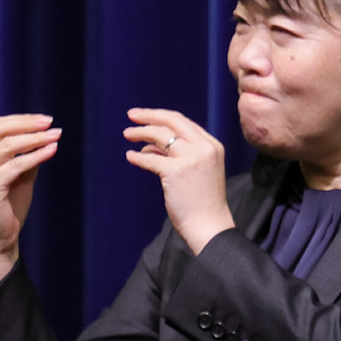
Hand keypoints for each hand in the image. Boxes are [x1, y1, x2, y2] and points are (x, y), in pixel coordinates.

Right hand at [0, 114, 60, 296]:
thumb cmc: (8, 208)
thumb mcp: (19, 177)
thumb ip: (26, 158)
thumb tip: (45, 137)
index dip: (21, 120)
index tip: (45, 120)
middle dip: (27, 124)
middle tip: (51, 123)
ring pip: (8, 146)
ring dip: (35, 138)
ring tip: (56, 135)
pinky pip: (16, 165)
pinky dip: (36, 155)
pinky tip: (51, 151)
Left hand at [124, 109, 235, 255]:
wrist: (210, 225)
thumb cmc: (203, 202)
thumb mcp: (200, 170)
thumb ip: (182, 154)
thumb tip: (150, 143)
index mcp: (213, 146)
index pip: (184, 122)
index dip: (161, 116)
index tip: (145, 116)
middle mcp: (204, 148)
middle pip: (172, 121)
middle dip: (149, 115)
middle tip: (131, 115)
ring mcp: (191, 159)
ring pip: (160, 135)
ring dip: (140, 133)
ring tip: (127, 134)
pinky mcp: (176, 172)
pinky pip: (150, 158)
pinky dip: (137, 157)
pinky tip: (130, 156)